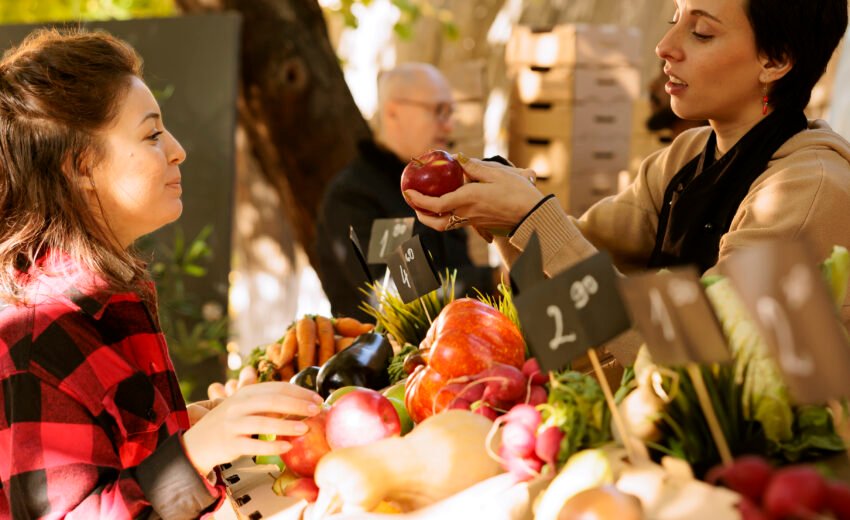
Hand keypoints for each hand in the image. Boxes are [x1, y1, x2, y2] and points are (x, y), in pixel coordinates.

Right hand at [182, 382, 323, 474]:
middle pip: (272, 400)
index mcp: (245, 392)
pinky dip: (272, 445)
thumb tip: (301, 398)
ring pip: (264, 422)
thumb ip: (267, 400)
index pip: (277, 387)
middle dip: (298, 404)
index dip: (299, 391)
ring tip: (306, 428)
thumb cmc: (229, 424)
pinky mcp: (230, 443)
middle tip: (316, 410)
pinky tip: (287, 446)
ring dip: (287, 424)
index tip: (317, 398)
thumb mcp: (244, 406)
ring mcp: (233, 424)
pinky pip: (254, 444)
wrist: (197, 444)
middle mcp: (238, 405)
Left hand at [403, 156, 543, 233]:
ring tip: (424, 205)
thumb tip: (458, 159)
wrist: (533, 213)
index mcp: (468, 199)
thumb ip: (475, 167)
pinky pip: (456, 222)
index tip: (407, 191)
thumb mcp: (497, 174)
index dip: (419, 199)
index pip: (436, 203)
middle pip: (436, 222)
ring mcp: (473, 220)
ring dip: (431, 217)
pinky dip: (444, 216)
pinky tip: (446, 205)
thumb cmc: (518, 192)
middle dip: (421, 213)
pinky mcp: (479, 223)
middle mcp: (467, 213)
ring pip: (445, 225)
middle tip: (412, 202)